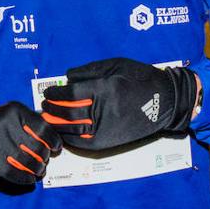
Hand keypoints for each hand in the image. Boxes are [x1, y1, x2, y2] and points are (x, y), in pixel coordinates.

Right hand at [0, 102, 61, 185]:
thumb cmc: (0, 122)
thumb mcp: (14, 113)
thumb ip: (33, 121)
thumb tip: (55, 139)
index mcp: (15, 110)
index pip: (43, 128)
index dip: (53, 140)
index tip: (56, 147)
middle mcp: (7, 124)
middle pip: (36, 147)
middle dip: (44, 157)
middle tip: (45, 160)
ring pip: (27, 162)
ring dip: (37, 169)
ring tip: (39, 170)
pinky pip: (13, 173)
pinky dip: (25, 179)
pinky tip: (30, 179)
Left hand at [41, 57, 197, 151]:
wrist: (166, 101)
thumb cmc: (140, 78)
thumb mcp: (116, 65)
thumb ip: (89, 70)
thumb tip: (66, 78)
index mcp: (106, 88)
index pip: (71, 93)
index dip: (56, 93)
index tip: (48, 92)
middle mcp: (104, 110)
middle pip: (69, 112)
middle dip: (53, 109)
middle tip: (44, 106)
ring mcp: (107, 129)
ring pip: (73, 129)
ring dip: (57, 124)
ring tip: (48, 119)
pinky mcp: (110, 142)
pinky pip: (83, 143)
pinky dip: (70, 139)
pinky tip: (62, 133)